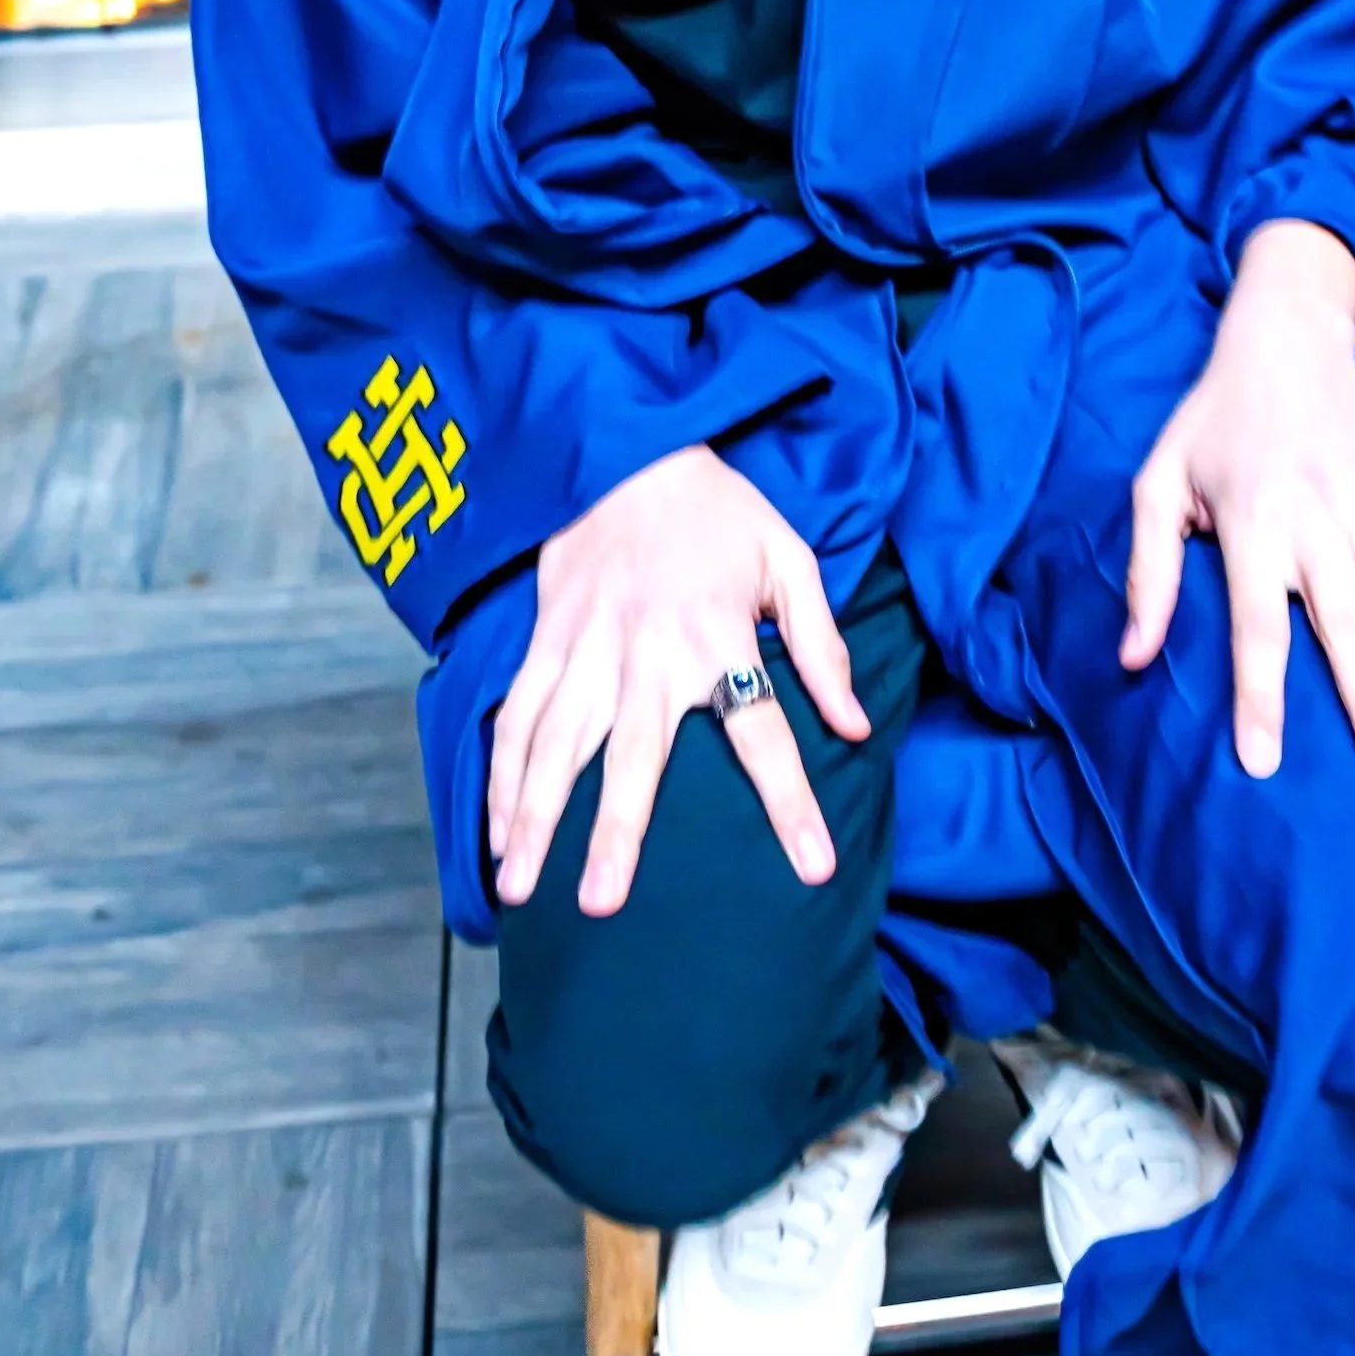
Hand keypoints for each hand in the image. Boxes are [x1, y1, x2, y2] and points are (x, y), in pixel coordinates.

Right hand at [487, 444, 866, 916]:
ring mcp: (587, 652)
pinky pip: (517, 719)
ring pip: (553, 750)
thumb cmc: (717, 511)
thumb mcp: (789, 559)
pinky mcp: (545, 643)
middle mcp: (648, 656)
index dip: (792, 803)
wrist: (628, 450)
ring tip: (521, 891)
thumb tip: (856, 725)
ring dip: (534, 821)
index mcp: (719, 637)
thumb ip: (822, 645)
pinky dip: (501, 778)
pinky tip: (499, 834)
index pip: (764, 733)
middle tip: (600, 905)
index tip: (813, 867)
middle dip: (615, 834)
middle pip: (631, 760)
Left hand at [1121, 217, 1354, 785]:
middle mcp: (1316, 518)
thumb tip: (1132, 659)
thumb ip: (1147, 571)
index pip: (1256, 626)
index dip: (1260, 697)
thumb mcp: (1157, 481)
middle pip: (1346, 626)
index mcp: (1251, 519)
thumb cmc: (1212, 421)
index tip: (1264, 765)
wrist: (1288, 339)